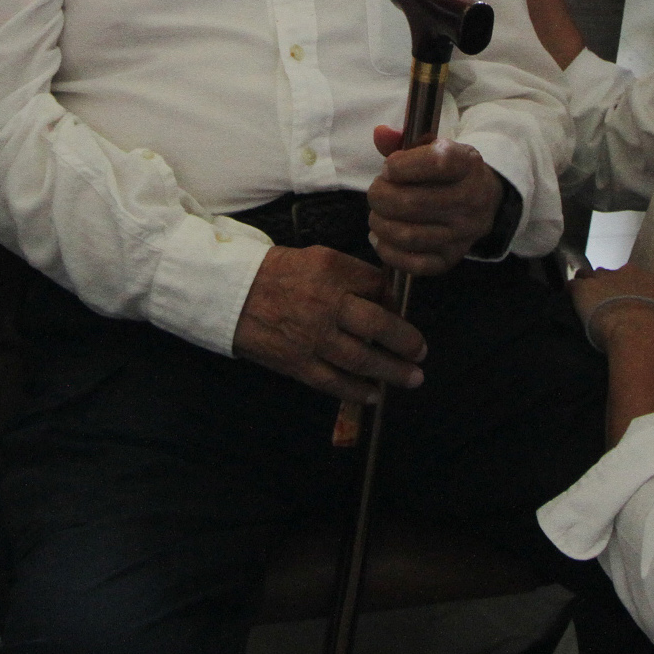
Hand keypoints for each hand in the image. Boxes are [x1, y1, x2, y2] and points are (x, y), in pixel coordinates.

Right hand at [233, 245, 427, 403]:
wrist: (233, 295)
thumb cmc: (280, 275)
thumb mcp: (319, 258)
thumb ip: (354, 275)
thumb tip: (387, 299)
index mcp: (331, 273)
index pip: (377, 288)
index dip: (395, 303)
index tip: (402, 314)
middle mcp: (324, 305)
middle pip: (376, 326)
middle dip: (405, 341)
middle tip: (421, 352)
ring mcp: (311, 338)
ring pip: (360, 360)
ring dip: (391, 372)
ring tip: (412, 378)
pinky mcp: (297, 364)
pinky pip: (333, 383)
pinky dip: (357, 391)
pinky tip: (375, 394)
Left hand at [367, 126, 504, 275]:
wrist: (483, 198)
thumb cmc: (447, 170)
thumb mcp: (432, 147)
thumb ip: (403, 141)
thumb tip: (380, 133)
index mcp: (468, 164)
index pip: (435, 163)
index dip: (400, 166)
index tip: (389, 168)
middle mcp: (471, 200)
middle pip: (410, 203)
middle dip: (379, 196)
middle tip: (377, 192)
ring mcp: (463, 233)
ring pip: (407, 235)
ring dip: (380, 223)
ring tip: (377, 213)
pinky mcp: (452, 258)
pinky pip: (414, 264)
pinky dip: (387, 251)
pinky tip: (380, 237)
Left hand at [568, 262, 653, 349]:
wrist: (638, 330)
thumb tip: (651, 314)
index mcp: (648, 278)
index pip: (632, 276)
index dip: (625, 288)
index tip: (623, 300)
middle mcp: (625, 272)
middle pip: (609, 274)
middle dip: (605, 286)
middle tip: (604, 304)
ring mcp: (603, 278)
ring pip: (589, 275)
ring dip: (587, 287)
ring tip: (586, 302)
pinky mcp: (584, 288)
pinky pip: (573, 285)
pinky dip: (572, 293)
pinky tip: (572, 303)